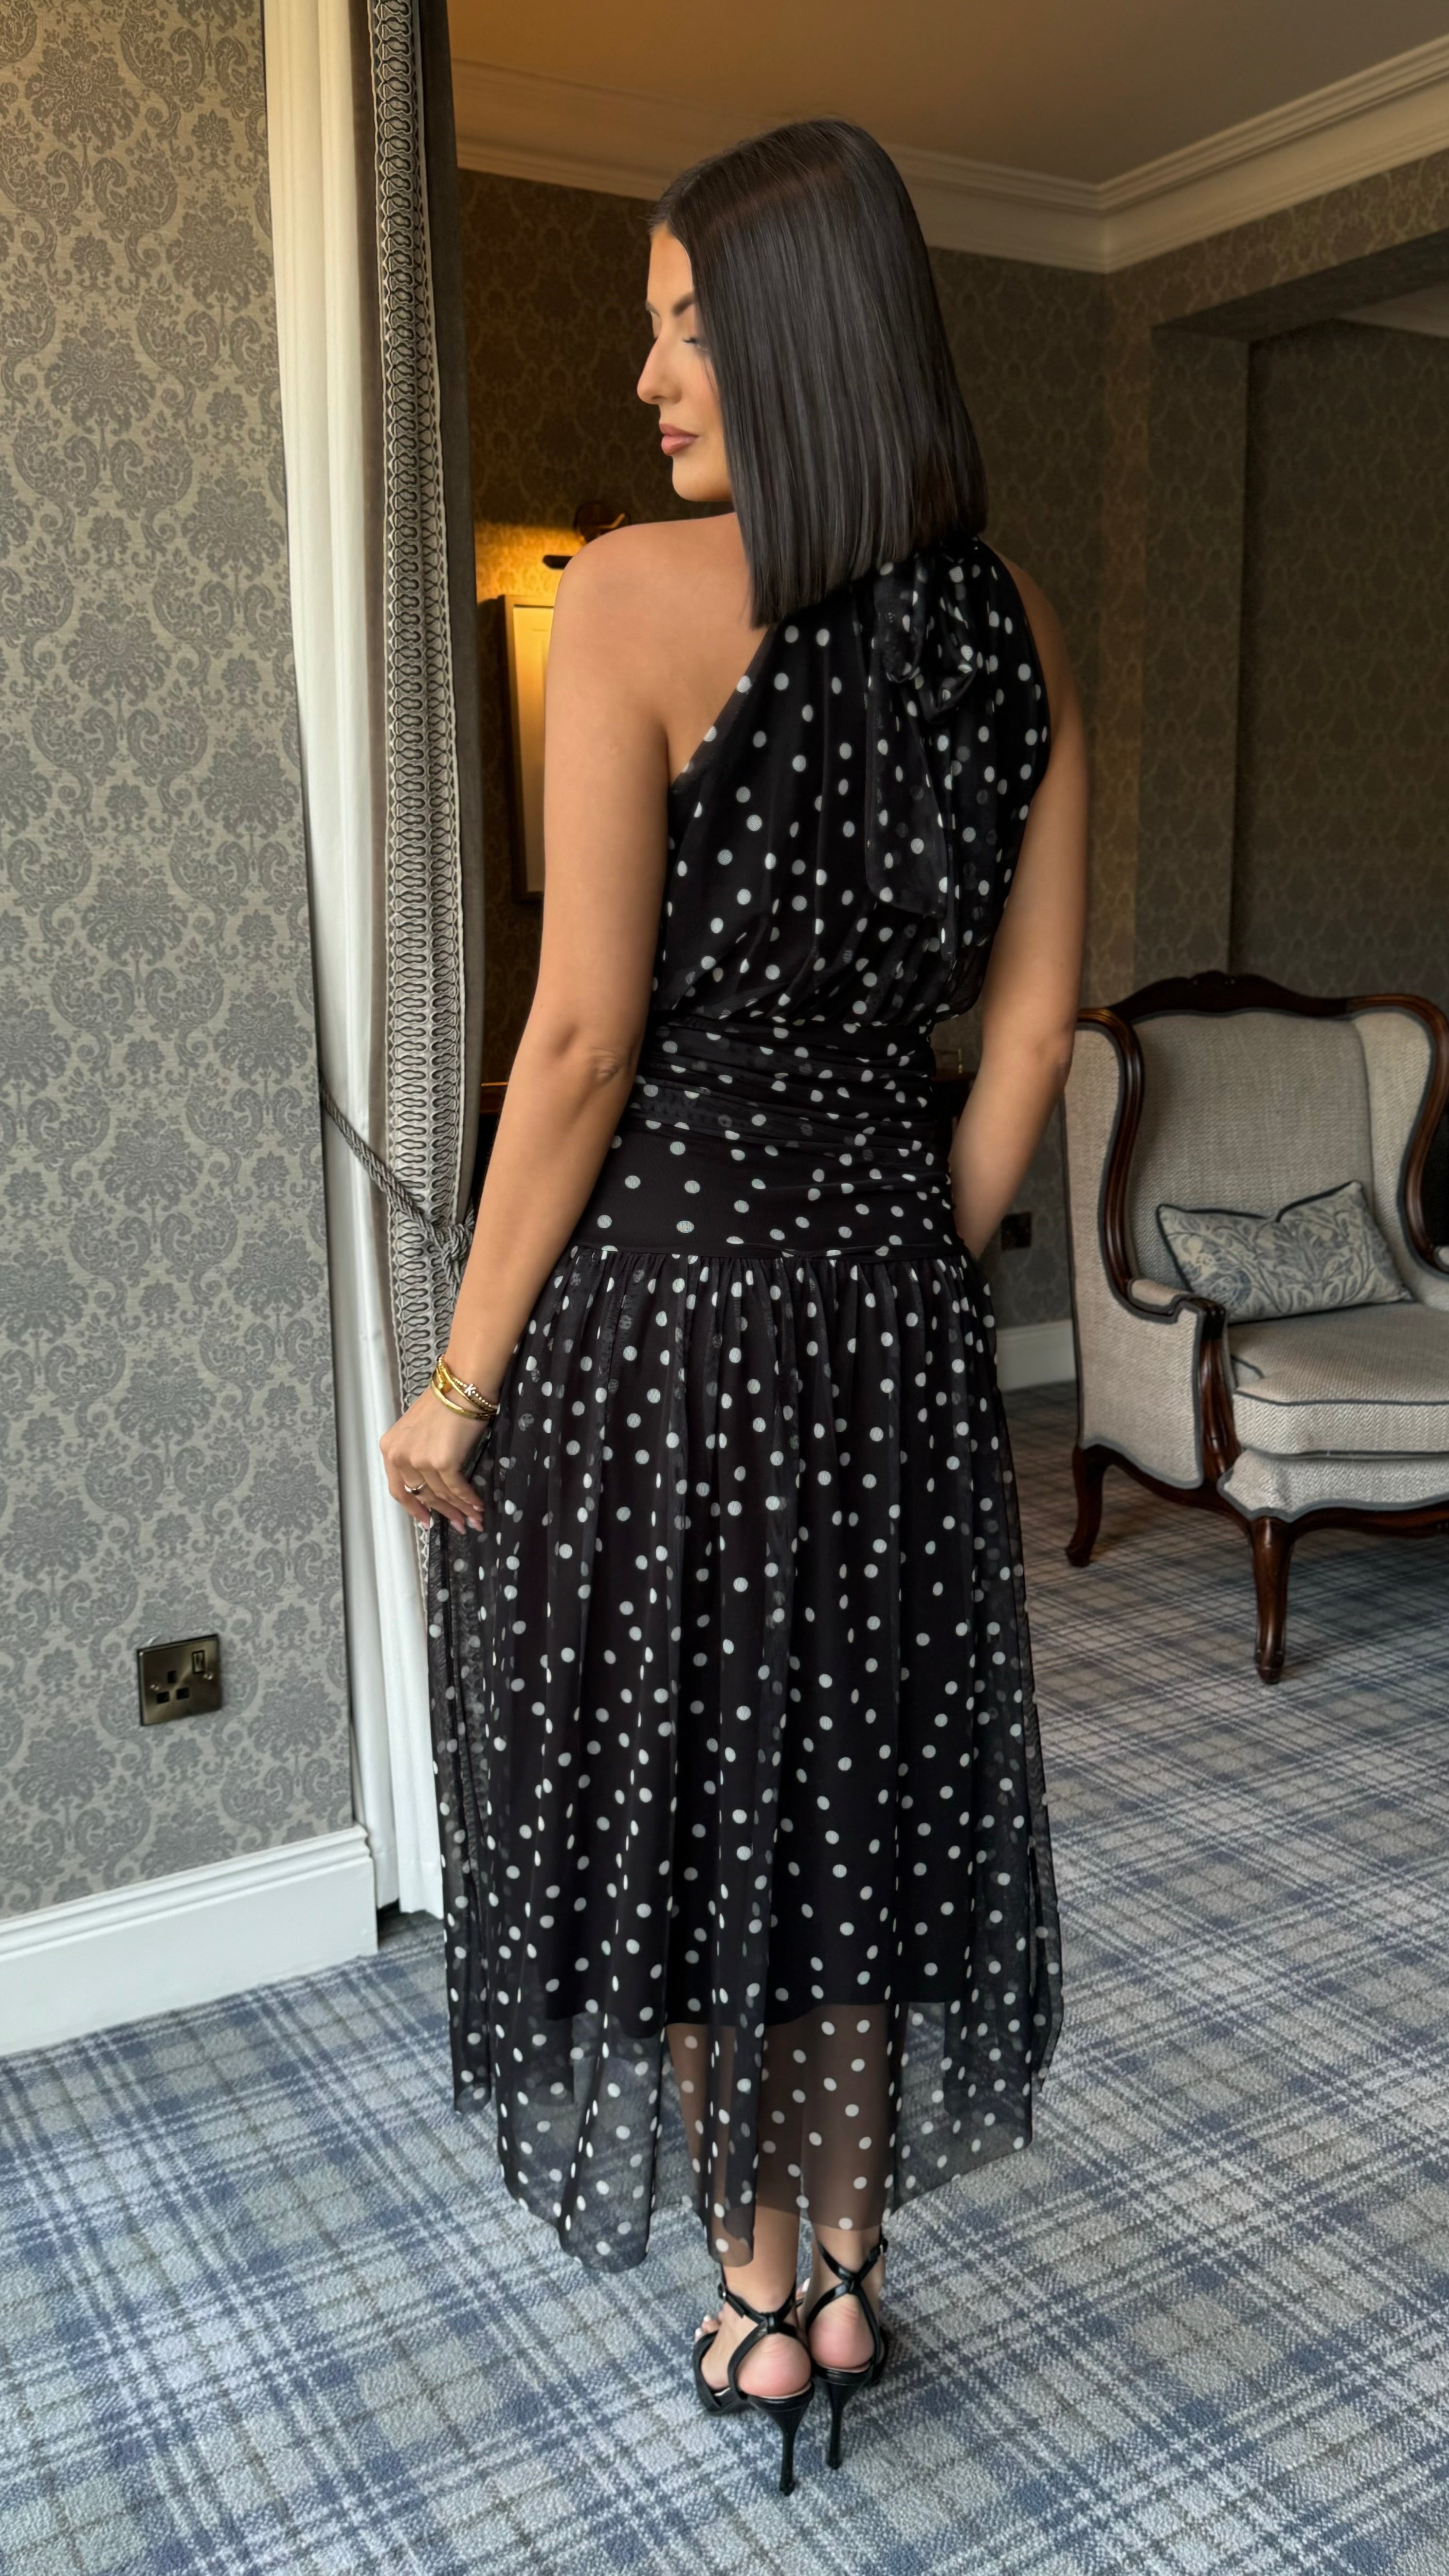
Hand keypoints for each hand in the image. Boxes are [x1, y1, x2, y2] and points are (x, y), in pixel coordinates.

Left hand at [380, 1386, 490, 1532]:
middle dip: (442, 1512)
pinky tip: (478, 1507)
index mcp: (390, 1448)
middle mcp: (400, 1456)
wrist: (462, 1387)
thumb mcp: (418, 1430)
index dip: (414, 1509)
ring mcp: (420, 1460)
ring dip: (459, 1510)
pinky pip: (457, 1488)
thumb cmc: (445, 1402)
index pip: (398, 1489)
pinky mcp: (443, 1462)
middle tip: (458, 1524)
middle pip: (421, 1495)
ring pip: (441, 1494)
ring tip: (473, 1519)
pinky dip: (469, 1500)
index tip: (427, 1522)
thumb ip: (417, 1455)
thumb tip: (433, 1483)